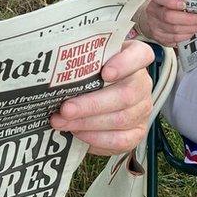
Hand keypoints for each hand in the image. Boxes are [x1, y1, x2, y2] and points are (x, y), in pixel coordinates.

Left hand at [50, 40, 152, 155]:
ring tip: (62, 123)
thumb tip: (54, 69)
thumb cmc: (92, 74)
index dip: (125, 64)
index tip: (105, 72)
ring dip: (87, 123)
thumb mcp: (90, 61)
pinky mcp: (138, 132)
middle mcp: (143, 83)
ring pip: (120, 119)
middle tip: (65, 109)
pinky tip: (77, 133)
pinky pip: (121, 140)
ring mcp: (143, 109)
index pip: (141, 55)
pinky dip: (96, 139)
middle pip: (125, 95)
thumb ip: (82, 60)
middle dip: (91, 105)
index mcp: (136, 58)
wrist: (100, 97)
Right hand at [133, 0, 196, 46]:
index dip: (173, 2)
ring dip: (189, 29)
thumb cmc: (166, 5)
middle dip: (187, 19)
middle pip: (169, 17)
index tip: (184, 4)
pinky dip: (185, 36)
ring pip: (173, 30)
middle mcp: (152, 12)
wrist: (153, 17)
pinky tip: (191, 32)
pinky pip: (173, 39)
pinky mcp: (158, 37)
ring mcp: (154, 26)